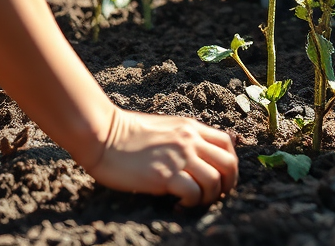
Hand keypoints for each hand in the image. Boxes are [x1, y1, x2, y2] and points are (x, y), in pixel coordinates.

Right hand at [86, 107, 238, 203]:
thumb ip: (183, 138)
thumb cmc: (128, 134)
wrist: (104, 135)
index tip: (222, 178)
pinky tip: (178, 205)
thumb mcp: (165, 128)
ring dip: (209, 196)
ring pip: (214, 180)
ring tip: (195, 202)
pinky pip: (193, 192)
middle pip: (228, 163)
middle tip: (215, 196)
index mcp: (191, 127)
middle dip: (228, 183)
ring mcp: (179, 157)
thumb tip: (195, 155)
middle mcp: (190, 140)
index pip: (227, 143)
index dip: (230, 164)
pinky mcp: (165, 175)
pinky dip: (191, 202)